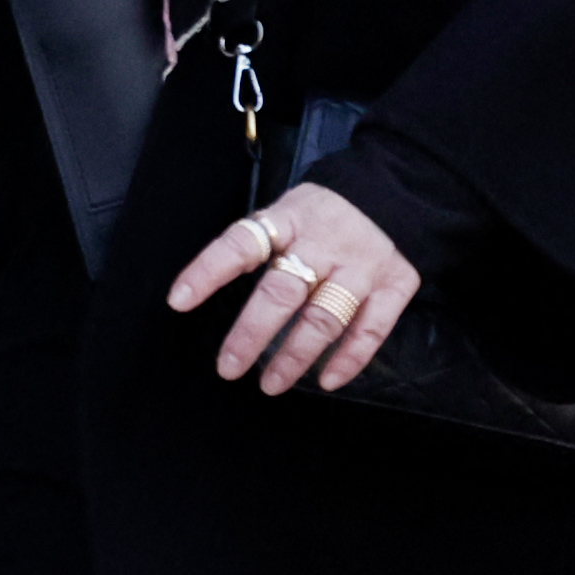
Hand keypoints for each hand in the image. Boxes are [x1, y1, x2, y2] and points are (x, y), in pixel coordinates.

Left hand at [166, 179, 418, 397]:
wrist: (397, 190)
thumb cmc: (324, 213)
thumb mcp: (287, 211)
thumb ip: (258, 244)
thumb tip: (203, 292)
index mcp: (290, 218)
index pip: (240, 244)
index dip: (208, 272)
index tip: (178, 302)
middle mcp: (325, 242)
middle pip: (282, 292)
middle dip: (251, 334)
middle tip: (228, 368)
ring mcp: (363, 265)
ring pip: (324, 318)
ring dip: (295, 357)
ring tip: (271, 383)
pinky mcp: (395, 284)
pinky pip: (371, 329)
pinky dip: (350, 359)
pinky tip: (327, 380)